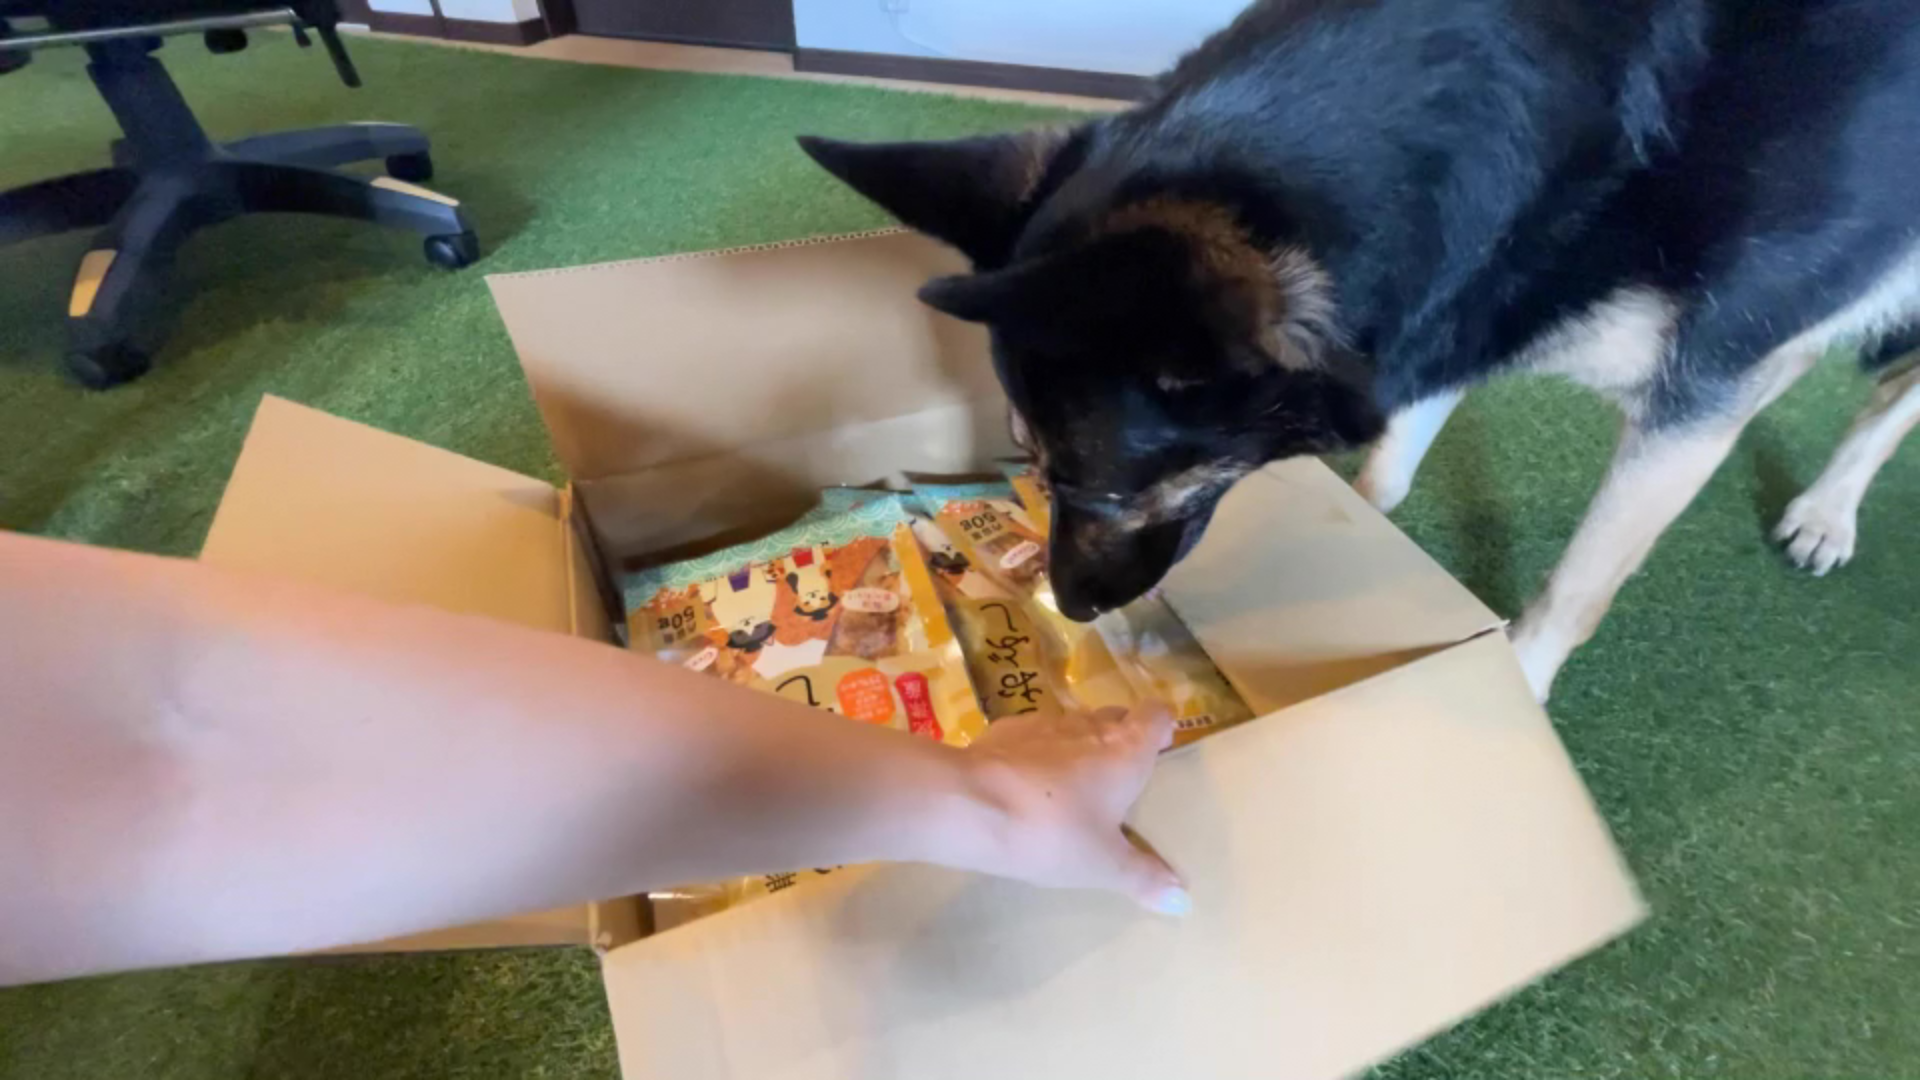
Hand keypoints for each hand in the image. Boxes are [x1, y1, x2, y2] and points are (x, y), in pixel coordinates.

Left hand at [956, 704, 1189, 915]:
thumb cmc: (1052, 832)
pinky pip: (1032, 736)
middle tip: (1117, 776)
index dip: (1160, 726)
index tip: (1160, 746)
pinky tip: (1024, 783)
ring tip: (1069, 784)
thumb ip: (1143, 878)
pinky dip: (1036, 753)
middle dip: (1120, 738)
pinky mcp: (1004, 729)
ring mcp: (1044, 723)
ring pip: (1073, 725)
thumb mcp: (1102, 864)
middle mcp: (1088, 727)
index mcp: (1124, 751)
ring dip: (1077, 746)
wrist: (970, 805)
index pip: (1155, 715)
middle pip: (1116, 717)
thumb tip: (1183, 899)